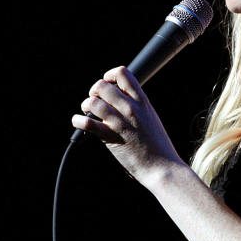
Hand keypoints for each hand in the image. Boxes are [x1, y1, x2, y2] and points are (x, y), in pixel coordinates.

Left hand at [72, 66, 182, 184]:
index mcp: (142, 101)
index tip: (107, 84)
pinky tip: (79, 122)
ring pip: (93, 103)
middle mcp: (130, 108)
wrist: (162, 166)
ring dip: (86, 105)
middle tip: (95, 101)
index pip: (123, 74)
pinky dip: (78, 121)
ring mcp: (120, 122)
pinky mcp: (111, 138)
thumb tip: (119, 98)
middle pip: (102, 86)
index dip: (109, 75)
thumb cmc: (157, 145)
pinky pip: (88, 124)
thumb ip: (136, 105)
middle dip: (94, 92)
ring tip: (88, 112)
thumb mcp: (150, 117)